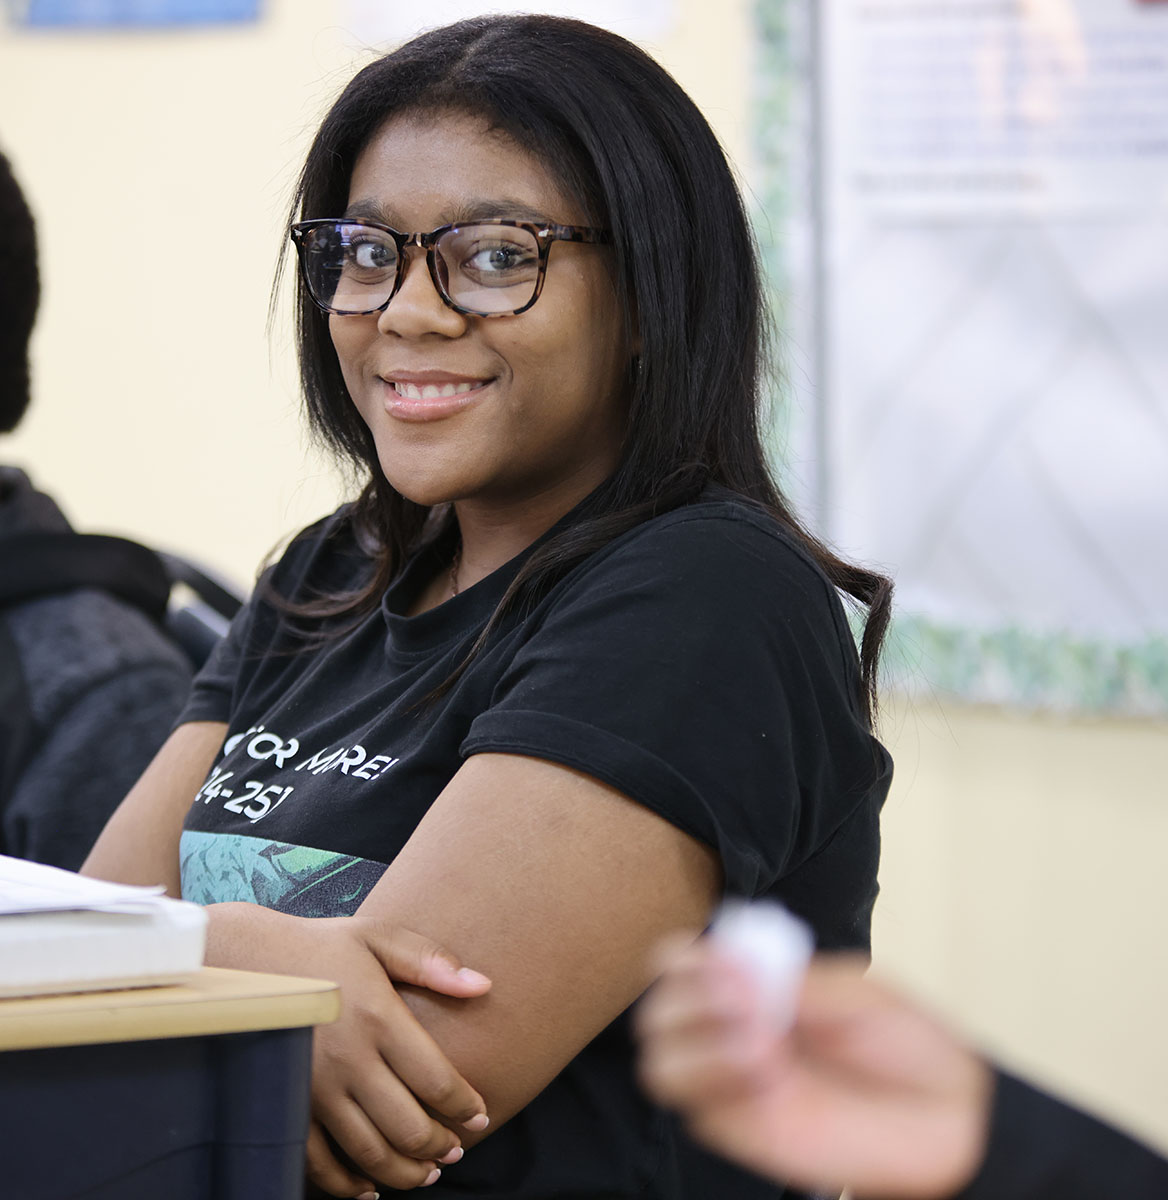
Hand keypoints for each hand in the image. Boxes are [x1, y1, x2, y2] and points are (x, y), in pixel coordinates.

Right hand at [205, 904, 491, 1195]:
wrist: (248, 959)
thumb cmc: (324, 946)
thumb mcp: (379, 937)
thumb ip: (431, 961)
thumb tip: (483, 985)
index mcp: (378, 1018)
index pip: (436, 1080)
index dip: (465, 1106)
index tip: (480, 1116)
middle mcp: (348, 1060)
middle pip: (407, 1126)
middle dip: (439, 1147)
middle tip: (455, 1151)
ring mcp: (313, 1089)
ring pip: (368, 1152)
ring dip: (403, 1172)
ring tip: (425, 1173)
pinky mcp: (285, 1107)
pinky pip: (317, 1162)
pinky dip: (345, 1184)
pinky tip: (368, 1187)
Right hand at [636, 941, 992, 1199]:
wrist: (948, 1114)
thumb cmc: (904, 1043)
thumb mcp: (851, 989)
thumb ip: (791, 978)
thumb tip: (733, 965)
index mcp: (748, 987)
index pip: (676, 966)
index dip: (682, 960)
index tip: (722, 961)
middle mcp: (729, 1033)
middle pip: (655, 1015)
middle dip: (688, 999)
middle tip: (744, 998)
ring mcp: (733, 1085)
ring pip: (660, 1066)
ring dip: (697, 1044)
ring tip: (759, 1041)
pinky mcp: (746, 1132)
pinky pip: (699, 1111)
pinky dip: (722, 1083)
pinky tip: (770, 1073)